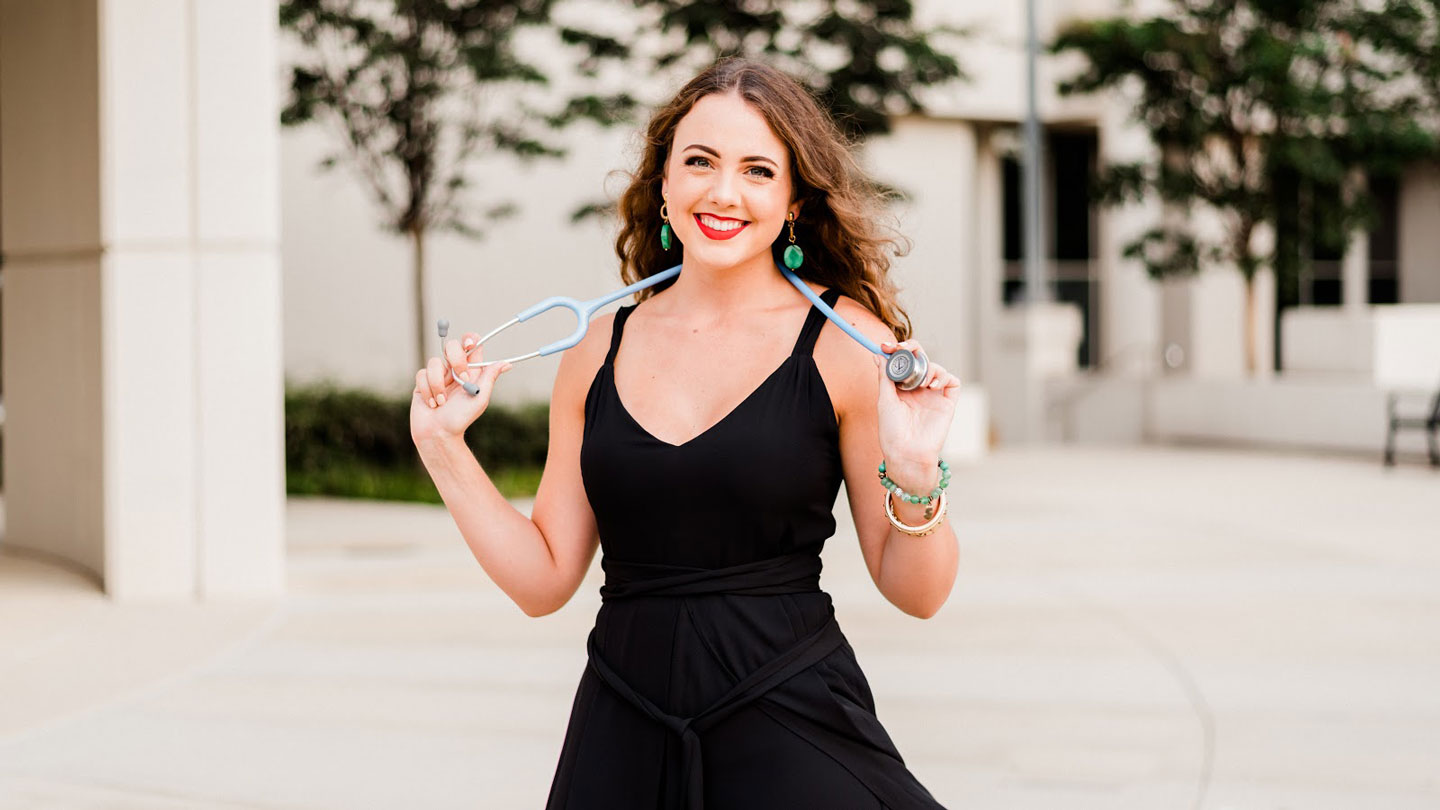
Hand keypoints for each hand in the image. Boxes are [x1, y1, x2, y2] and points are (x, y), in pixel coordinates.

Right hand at [410, 334, 513, 442]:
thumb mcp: (480, 398)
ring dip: (439, 385)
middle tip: (461, 379)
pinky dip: (428, 391)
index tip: (470, 344)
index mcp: (471, 371)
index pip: (471, 345)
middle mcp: (454, 370)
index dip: (470, 339)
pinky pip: (422, 374)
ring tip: (442, 402)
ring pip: (434, 362)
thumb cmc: (461, 418)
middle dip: (456, 360)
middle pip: (451, 345)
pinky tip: (432, 404)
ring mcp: (438, 375)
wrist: (438, 433)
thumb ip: (490, 377)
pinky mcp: (423, 382)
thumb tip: (507, 363)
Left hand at [872, 339, 961, 481]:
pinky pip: (953, 382)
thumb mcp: (884, 400)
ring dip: (928, 367)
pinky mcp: (947, 403)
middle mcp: (918, 389)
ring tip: (920, 381)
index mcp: (902, 388)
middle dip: (913, 349)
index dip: (897, 350)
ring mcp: (933, 395)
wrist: (906, 452)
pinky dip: (944, 377)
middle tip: (904, 349)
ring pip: (936, 368)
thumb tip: (879, 355)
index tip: (887, 346)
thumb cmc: (892, 431)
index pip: (903, 362)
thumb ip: (885, 377)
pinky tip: (932, 386)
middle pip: (921, 359)